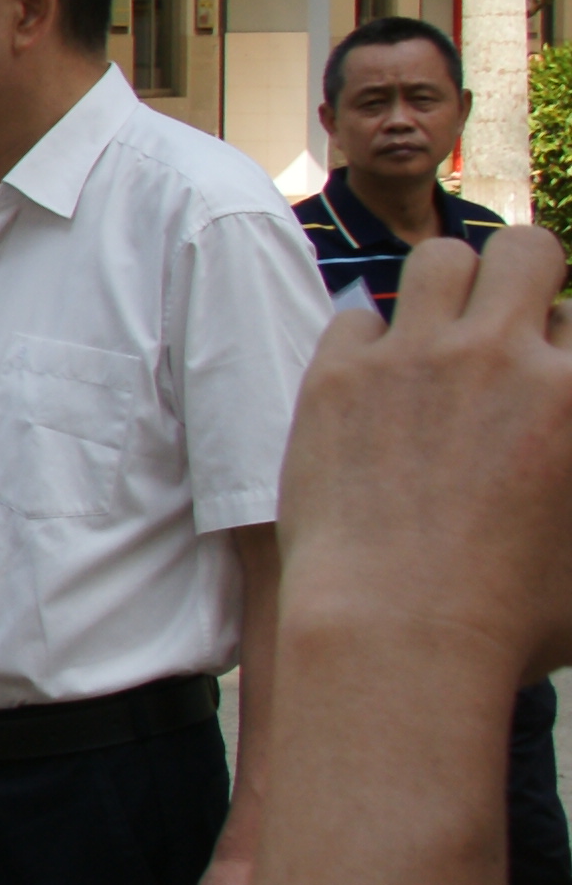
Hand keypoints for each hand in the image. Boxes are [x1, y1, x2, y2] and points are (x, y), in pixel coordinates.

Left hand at [277, 223, 571, 678]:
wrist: (394, 636)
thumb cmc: (507, 620)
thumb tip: (553, 453)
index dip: (562, 346)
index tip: (545, 375)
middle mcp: (503, 358)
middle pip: (527, 248)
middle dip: (524, 271)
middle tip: (505, 321)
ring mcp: (416, 359)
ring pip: (438, 259)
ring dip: (446, 289)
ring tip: (437, 337)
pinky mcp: (337, 376)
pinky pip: (358, 317)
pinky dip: (368, 345)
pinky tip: (369, 389)